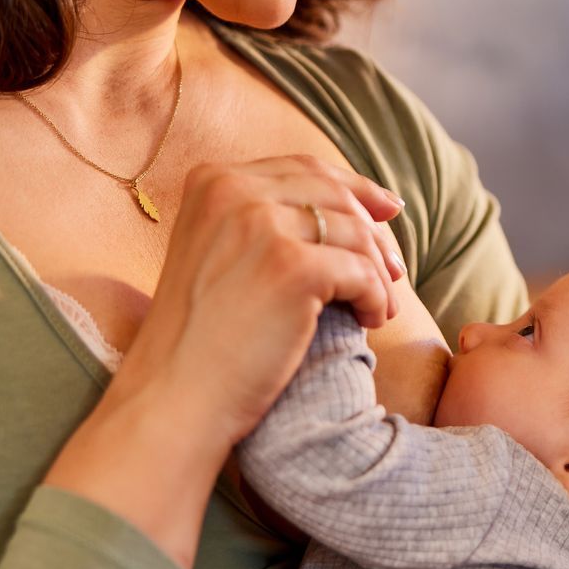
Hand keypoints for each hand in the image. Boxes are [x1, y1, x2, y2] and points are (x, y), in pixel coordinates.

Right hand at [111, 154, 407, 452]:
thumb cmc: (201, 340)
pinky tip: (372, 320)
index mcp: (213, 182)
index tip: (388, 210)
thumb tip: (360, 202)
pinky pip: (361, 272)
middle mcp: (233, 191)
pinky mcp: (290, 267)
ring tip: (383, 305)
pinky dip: (376, 297)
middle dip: (374, 230)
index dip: (354, 187)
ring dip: (378, 271)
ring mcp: (261, 225)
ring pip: (353, 232)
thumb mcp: (219, 255)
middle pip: (334, 194)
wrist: (171, 399)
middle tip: (396, 269)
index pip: (304, 169)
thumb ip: (266, 220)